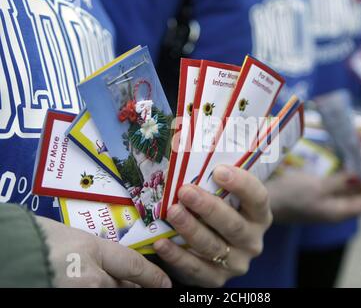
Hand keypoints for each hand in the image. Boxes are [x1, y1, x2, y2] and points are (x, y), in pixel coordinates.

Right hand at [36, 216, 170, 287]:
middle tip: (148, 290)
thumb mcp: (67, 239)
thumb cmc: (29, 239)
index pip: (134, 266)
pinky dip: (98, 296)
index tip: (165, 285)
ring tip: (112, 287)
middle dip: (137, 291)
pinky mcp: (67, 300)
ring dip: (116, 293)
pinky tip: (93, 289)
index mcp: (91, 250)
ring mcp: (79, 292)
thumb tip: (113, 267)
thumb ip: (93, 254)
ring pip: (109, 295)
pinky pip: (92, 300)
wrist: (1, 253)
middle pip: (125, 289)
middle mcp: (90, 276)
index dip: (153, 278)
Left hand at [153, 165, 271, 286]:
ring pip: (213, 246)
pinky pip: (196, 269)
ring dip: (190, 229)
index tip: (218, 170)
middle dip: (208, 207)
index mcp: (260, 215)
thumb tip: (187, 150)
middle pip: (233, 225)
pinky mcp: (216, 279)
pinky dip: (177, 256)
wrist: (223, 244)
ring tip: (171, 211)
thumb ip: (214, 182)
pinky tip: (161, 242)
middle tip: (185, 191)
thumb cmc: (221, 209)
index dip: (241, 184)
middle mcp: (252, 240)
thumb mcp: (226, 196)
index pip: (258, 197)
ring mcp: (236, 262)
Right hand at [267, 168, 360, 223]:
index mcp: (339, 211)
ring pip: (349, 183)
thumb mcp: (318, 187)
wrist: (262, 200)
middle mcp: (336, 207)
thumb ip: (342, 182)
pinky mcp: (316, 191)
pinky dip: (343, 169)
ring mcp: (326, 199)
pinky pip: (336, 180)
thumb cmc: (290, 195)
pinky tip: (346, 159)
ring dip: (357, 167)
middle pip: (360, 191)